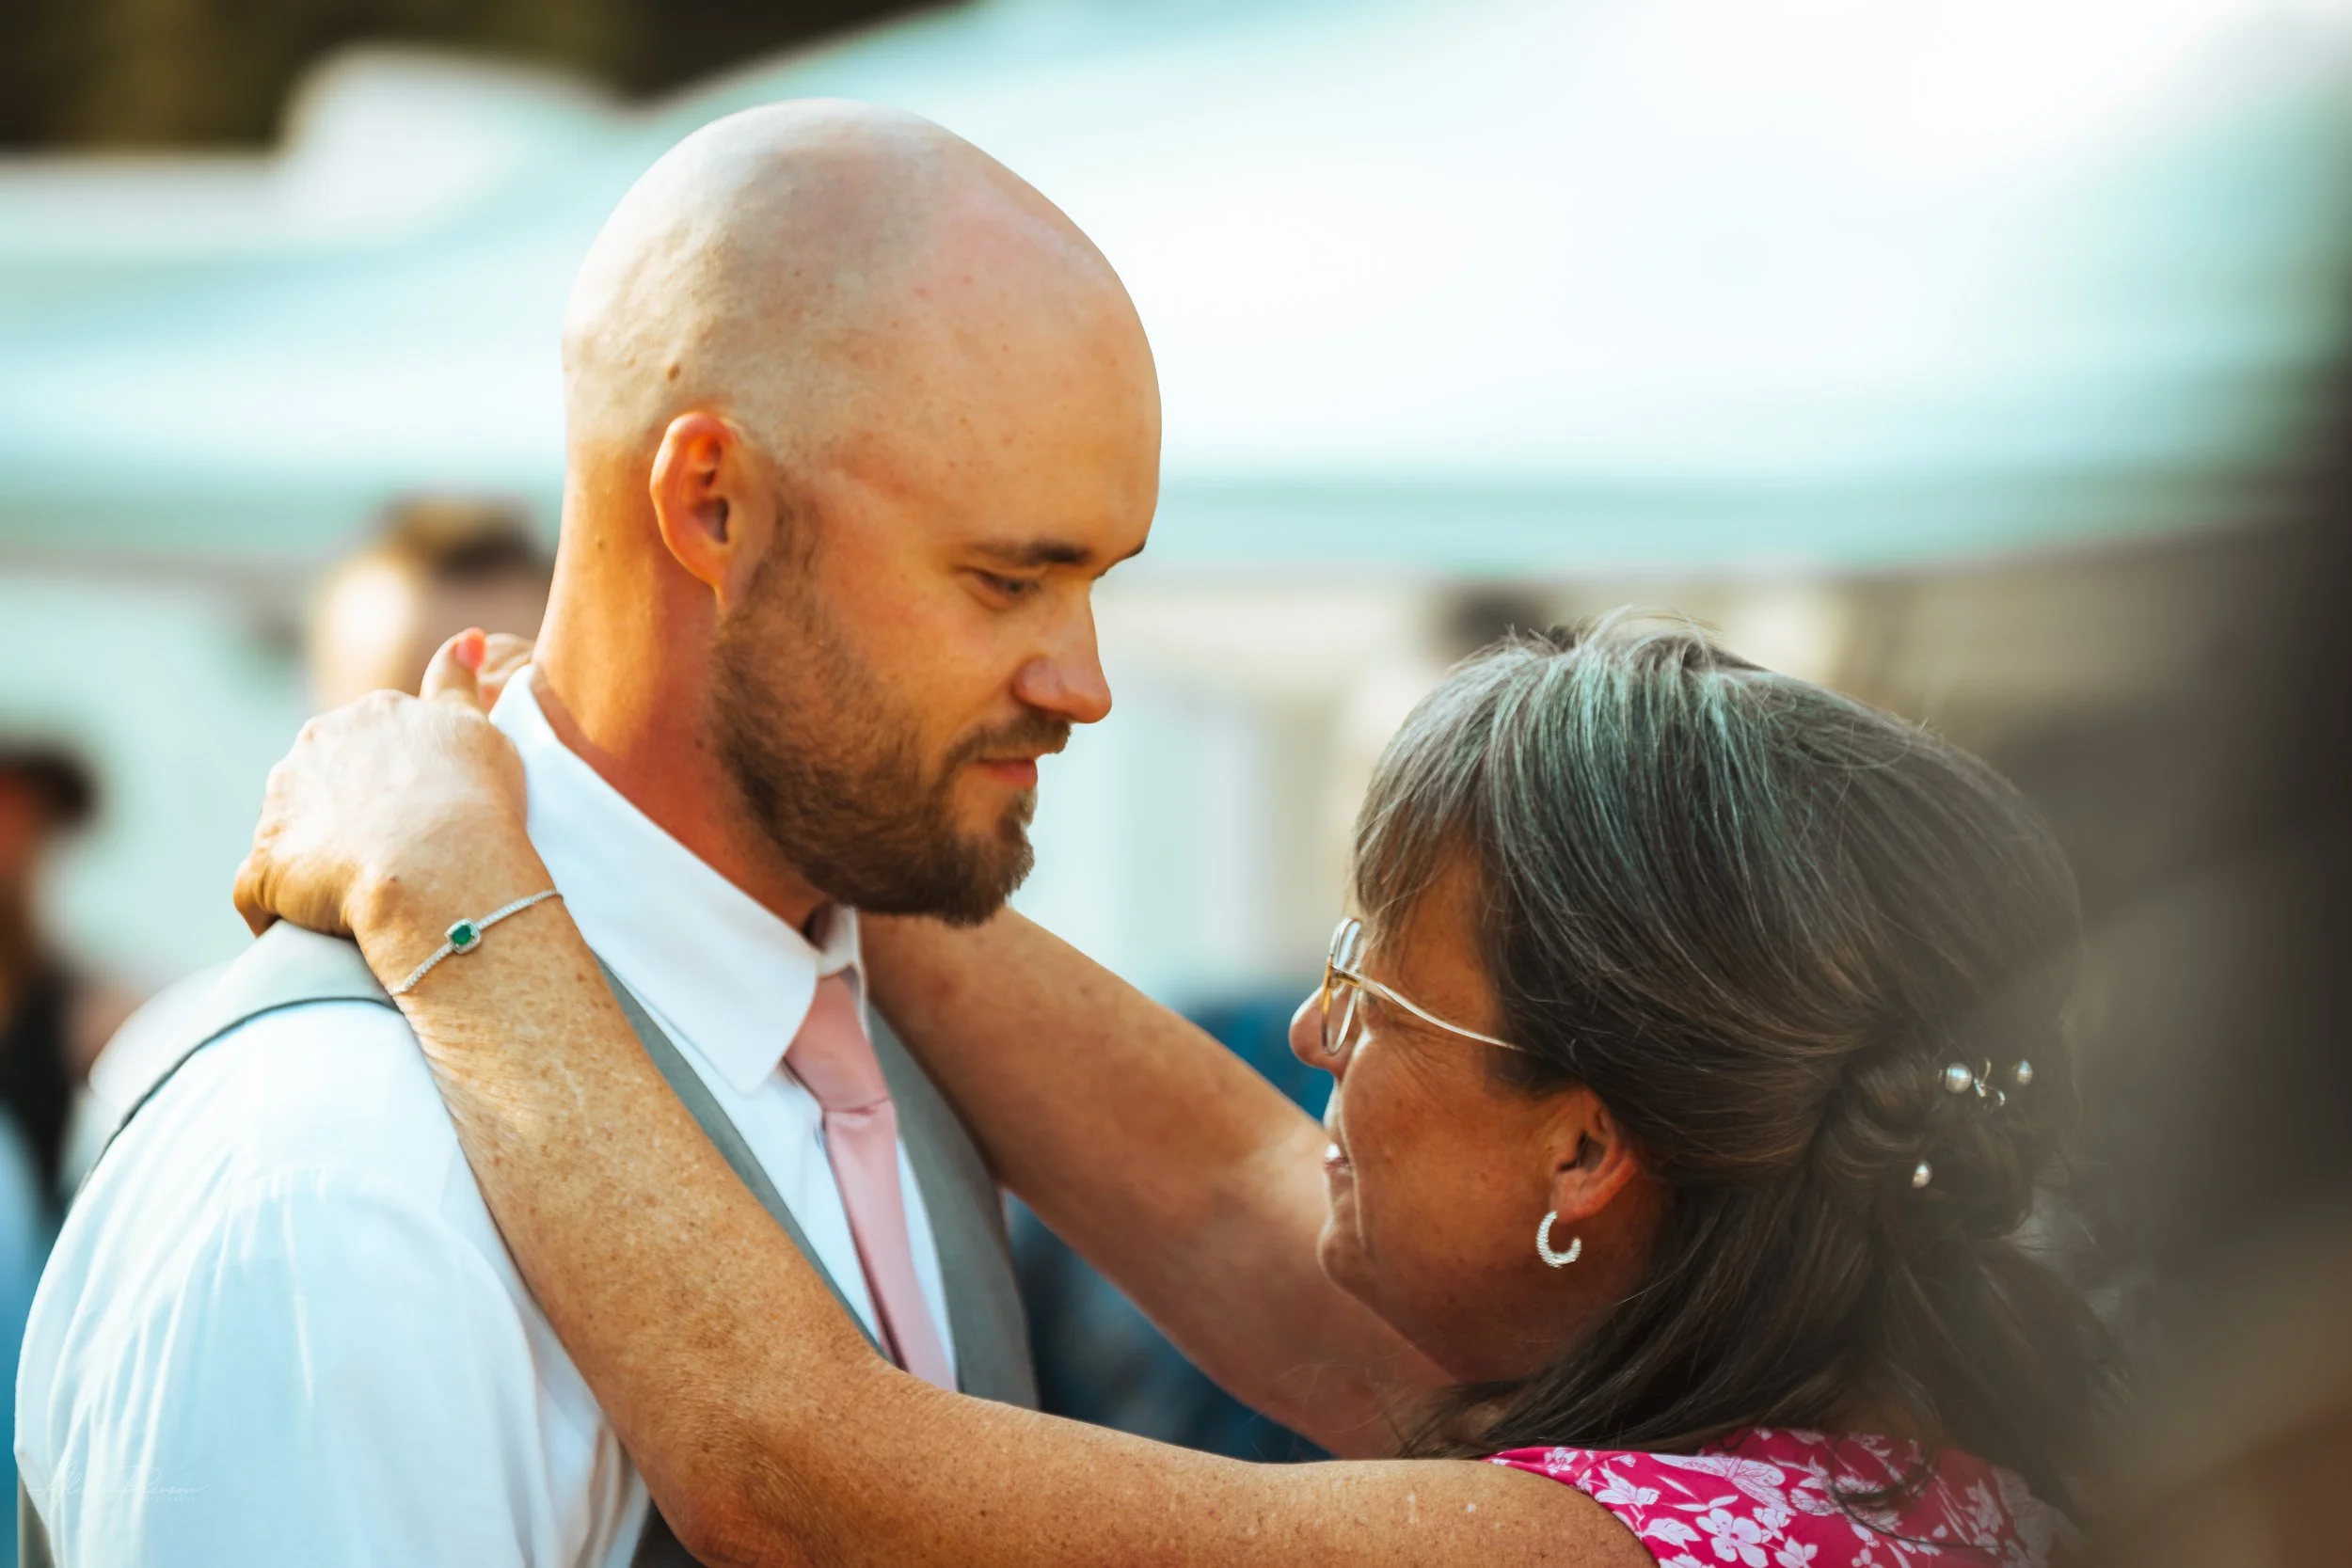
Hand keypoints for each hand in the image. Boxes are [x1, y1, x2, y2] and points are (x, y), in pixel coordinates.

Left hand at [234, 630, 545, 946]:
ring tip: (365, 898)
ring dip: (316, 862)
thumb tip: (464, 636)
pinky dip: (284, 912)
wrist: (440, 872)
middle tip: (398, 858)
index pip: (366, 746)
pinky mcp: (262, 867)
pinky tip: (323, 930)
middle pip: (320, 784)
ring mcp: (281, 807)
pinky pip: (262, 895)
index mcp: (366, 715)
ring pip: (291, 835)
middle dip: (346, 817)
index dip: (395, 787)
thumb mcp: (480, 727)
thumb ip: (460, 682)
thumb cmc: (475, 802)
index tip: (424, 818)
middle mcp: (312, 747)